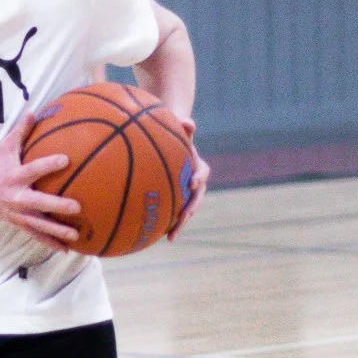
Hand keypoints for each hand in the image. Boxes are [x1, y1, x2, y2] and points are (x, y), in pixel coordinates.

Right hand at [0, 111, 80, 251]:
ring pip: (39, 224)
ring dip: (58, 231)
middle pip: (38, 203)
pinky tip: (67, 249)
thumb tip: (35, 111)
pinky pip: (37, 235)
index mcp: (14, 176)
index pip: (33, 169)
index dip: (48, 164)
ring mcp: (18, 213)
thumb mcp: (4, 148)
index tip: (66, 159)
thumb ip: (21, 131)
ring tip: (76, 236)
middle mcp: (16, 197)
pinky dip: (51, 243)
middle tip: (77, 207)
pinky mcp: (20, 224)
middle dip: (57, 206)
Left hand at [168, 118, 208, 236]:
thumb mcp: (180, 131)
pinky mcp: (177, 202)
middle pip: (196, 199)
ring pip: (186, 212)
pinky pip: (173, 214)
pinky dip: (166, 225)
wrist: (173, 146)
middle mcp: (196, 184)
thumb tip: (188, 121)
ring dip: (180, 224)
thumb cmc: (175, 137)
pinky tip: (154, 236)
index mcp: (199, 167)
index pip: (203, 173)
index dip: (198, 178)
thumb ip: (185, 127)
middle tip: (184, 217)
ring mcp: (187, 195)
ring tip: (171, 236)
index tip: (192, 183)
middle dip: (191, 209)